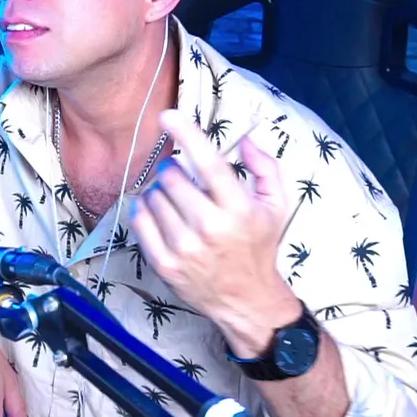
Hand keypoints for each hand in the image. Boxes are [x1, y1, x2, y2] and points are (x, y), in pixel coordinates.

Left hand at [130, 110, 301, 356]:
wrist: (246, 300)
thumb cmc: (259, 246)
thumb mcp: (276, 206)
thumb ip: (266, 168)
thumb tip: (246, 141)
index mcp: (239, 209)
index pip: (208, 163)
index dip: (186, 134)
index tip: (168, 115)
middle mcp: (210, 228)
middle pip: (171, 176)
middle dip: (173, 170)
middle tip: (184, 180)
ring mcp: (184, 248)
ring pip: (153, 195)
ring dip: (160, 190)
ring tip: (177, 202)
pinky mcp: (164, 264)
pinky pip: (139, 219)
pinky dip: (144, 208)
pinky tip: (159, 211)